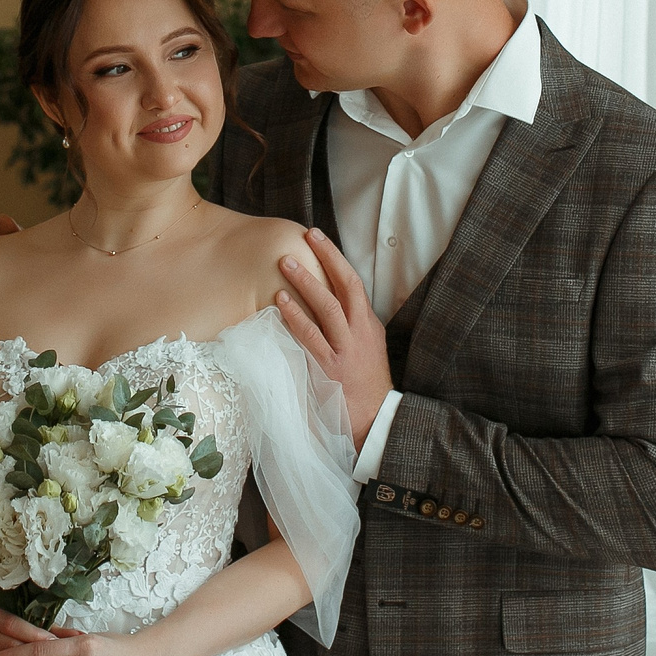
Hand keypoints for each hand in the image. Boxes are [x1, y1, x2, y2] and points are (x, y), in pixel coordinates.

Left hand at [276, 228, 392, 444]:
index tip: (317, 237)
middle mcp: (360, 331)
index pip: (353, 283)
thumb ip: (353, 326)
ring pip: (328, 306)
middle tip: (306, 235)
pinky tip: (280, 302)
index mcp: (369, 325)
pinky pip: (312, 336)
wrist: (374, 420)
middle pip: (345, 285)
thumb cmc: (366, 384)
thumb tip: (332, 302)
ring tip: (286, 262)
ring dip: (306, 282)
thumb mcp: (368, 349)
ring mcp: (346, 349)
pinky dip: (296, 316)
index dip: (335, 258)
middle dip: (326, 257)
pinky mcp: (331, 367)